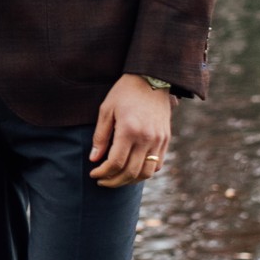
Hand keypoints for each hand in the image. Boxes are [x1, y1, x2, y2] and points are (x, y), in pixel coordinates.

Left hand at [88, 72, 171, 188]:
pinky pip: (157, 165)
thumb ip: (100, 136)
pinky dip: (144, 172)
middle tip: (102, 181)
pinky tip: (132, 170)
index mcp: (129, 130)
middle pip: (131, 172)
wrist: (151, 78)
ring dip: (130, 181)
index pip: (115, 163)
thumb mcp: (106, 110)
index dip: (102, 173)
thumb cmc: (124, 92)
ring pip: (146, 173)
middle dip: (113, 181)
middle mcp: (146, 138)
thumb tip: (94, 159)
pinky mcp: (166, 139)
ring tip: (116, 178)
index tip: (93, 174)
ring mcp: (159, 140)